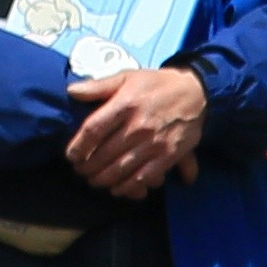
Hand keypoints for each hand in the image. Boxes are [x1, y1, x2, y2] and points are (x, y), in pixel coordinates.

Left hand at [65, 61, 208, 202]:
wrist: (195, 92)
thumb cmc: (156, 84)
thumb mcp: (126, 77)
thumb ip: (98, 86)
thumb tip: (72, 91)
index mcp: (125, 104)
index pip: (93, 129)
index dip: (78, 146)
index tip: (71, 155)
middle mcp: (138, 125)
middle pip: (105, 153)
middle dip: (88, 166)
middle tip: (81, 171)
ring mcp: (154, 143)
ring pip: (122, 169)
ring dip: (104, 179)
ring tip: (94, 180)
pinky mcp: (169, 155)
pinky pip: (144, 177)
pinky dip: (129, 186)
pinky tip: (118, 189)